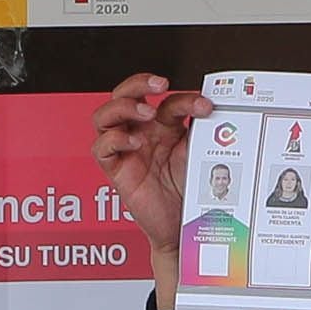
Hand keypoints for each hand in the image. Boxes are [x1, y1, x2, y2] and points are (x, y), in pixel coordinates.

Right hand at [91, 74, 207, 305]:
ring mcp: (125, 151)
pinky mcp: (116, 171)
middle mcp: (140, 134)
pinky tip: (134, 141)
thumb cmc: (189, 191)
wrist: (184, 227)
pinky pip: (101, 149)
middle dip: (139, 83)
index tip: (205, 106)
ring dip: (123, 106)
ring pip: (104, 115)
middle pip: (123, 94)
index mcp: (162, 127)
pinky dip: (114, 139)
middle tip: (160, 84)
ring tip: (145, 112)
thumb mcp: (197, 155)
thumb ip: (199, 131)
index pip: (165, 100)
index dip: (185, 97)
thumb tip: (209, 106)